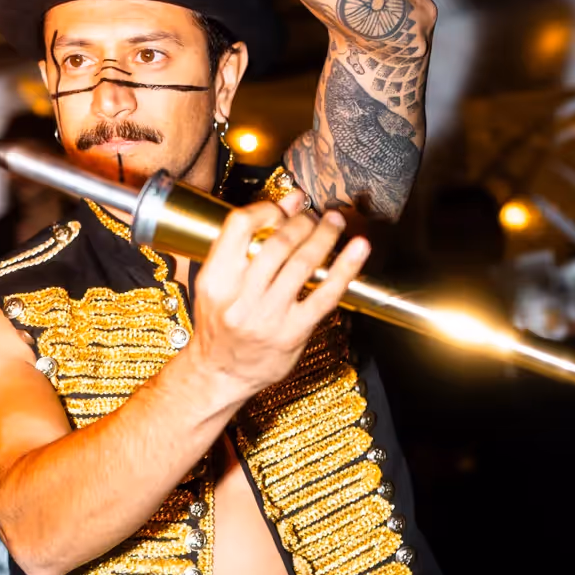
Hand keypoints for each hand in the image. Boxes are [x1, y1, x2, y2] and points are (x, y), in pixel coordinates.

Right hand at [183, 191, 371, 403]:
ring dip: (324, 236)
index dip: (267, 208)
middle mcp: (240, 298)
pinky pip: (325, 295)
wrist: (221, 374)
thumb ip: (247, 242)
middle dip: (302, 222)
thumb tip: (290, 200)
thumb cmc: (220, 324)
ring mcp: (268, 317)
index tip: (284, 207)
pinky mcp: (293, 332)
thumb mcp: (219, 282)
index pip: (240, 226)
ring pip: (302, 264)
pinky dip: (345, 268)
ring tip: (334, 223)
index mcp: (216, 279)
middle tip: (313, 216)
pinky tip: (359, 249)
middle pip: (277, 243)